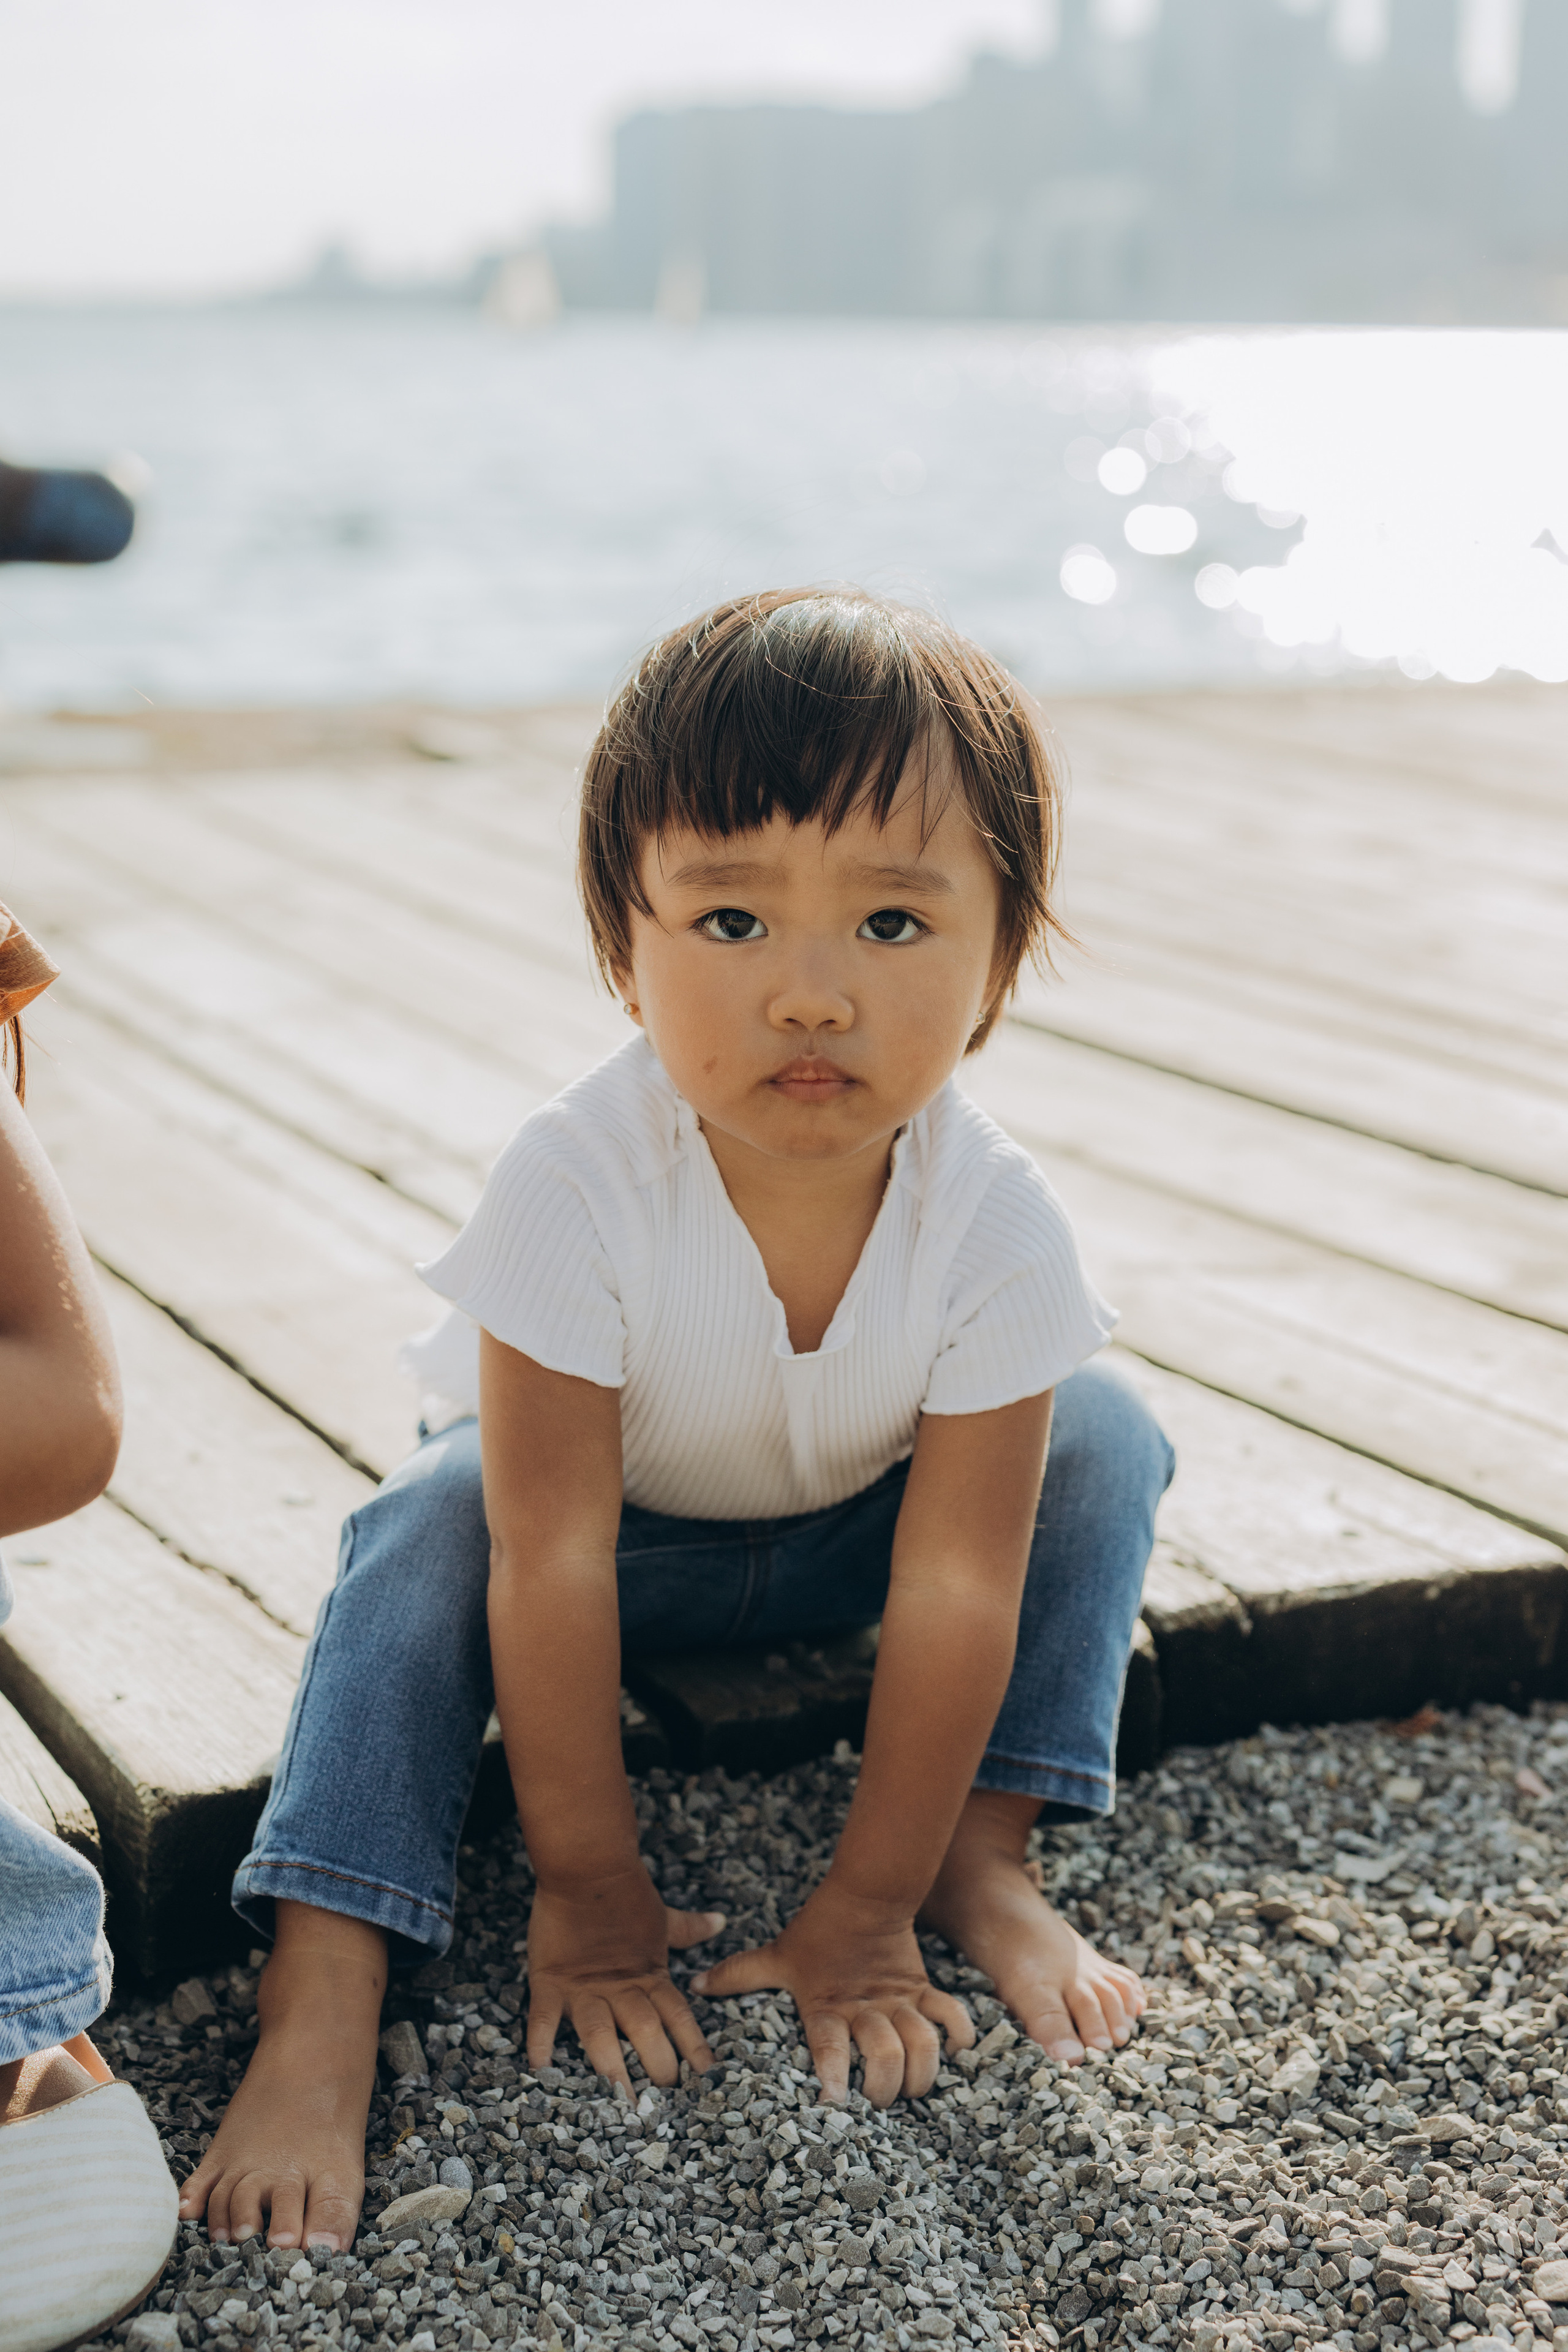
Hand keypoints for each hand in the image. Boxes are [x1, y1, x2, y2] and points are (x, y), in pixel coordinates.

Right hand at [526, 1862, 722, 2093]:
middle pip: (644, 2031)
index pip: (678, 2016)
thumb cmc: (626, 1892)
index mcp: (648, 1975)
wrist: (587, 1864)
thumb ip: (688, 1929)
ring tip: (616, 2096)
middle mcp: (620, 1987)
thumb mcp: (660, 1918)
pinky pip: (544, 2016)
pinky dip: (541, 2040)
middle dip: (655, 2065)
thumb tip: (719, 1923)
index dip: (693, 2045)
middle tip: (663, 2099)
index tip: (706, 2075)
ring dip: (609, 2065)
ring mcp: (584, 1986)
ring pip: (599, 2032)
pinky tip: (541, 2068)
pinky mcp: (550, 1980)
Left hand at [691, 1884, 973, 2105]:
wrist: (863, 1893)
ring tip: (913, 2089)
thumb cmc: (816, 1934)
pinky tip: (958, 2054)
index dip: (832, 2073)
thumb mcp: (776, 1956)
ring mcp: (899, 2000)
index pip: (828, 2045)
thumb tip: (695, 1986)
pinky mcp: (923, 1991)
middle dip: (884, 2087)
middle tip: (877, 2102)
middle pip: (884, 2054)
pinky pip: (951, 2014)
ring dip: (921, 2071)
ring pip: (921, 2041)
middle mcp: (865, 2007)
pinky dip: (959, 2035)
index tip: (834, 2103)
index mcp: (826, 2005)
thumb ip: (739, 1974)